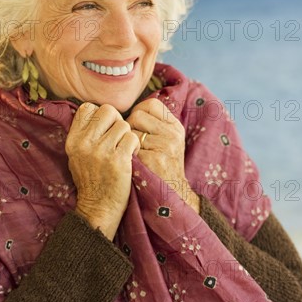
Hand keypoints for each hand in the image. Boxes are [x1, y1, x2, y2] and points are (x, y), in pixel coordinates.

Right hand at [65, 103, 139, 239]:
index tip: (105, 128)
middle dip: (117, 121)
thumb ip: (85, 133)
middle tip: (118, 138)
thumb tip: (98, 110)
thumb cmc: (91, 179)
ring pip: (123, 124)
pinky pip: (132, 138)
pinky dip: (135, 146)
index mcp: (73, 140)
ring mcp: (101, 152)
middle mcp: (84, 144)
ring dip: (127, 136)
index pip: (87, 107)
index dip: (100, 114)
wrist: (98, 208)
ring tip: (123, 150)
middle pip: (108, 111)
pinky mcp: (118, 161)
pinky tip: (130, 156)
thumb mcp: (78, 155)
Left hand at [126, 98, 199, 212]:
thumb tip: (130, 109)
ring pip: (131, 132)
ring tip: (134, 154)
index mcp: (175, 126)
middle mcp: (173, 134)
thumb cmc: (162, 166)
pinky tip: (133, 164)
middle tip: (131, 142)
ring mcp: (165, 147)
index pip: (151, 104)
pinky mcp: (154, 160)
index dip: (138, 111)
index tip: (135, 124)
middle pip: (137, 115)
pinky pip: (129, 148)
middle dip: (129, 127)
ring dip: (126, 142)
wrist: (171, 196)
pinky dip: (127, 155)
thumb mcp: (167, 141)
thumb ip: (154, 123)